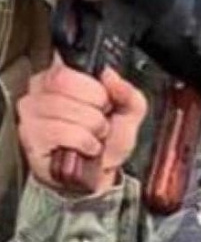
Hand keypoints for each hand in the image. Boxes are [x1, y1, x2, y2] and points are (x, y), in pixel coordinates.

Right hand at [16, 54, 147, 194]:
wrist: (100, 175)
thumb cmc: (108, 141)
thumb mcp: (129, 112)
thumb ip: (128, 91)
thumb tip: (109, 75)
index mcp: (63, 76)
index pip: (69, 66)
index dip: (94, 87)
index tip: (105, 102)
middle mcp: (40, 91)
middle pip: (63, 82)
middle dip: (94, 106)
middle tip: (101, 121)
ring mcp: (31, 114)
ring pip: (62, 107)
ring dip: (91, 126)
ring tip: (94, 135)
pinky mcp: (30, 137)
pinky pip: (58, 130)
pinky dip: (82, 140)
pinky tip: (87, 147)